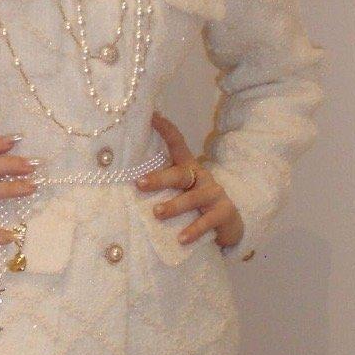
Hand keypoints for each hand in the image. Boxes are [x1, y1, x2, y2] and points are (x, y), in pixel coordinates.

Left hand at [136, 111, 244, 251]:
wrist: (228, 225)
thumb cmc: (194, 205)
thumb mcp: (179, 192)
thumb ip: (161, 186)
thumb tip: (126, 184)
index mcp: (188, 168)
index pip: (178, 144)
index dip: (166, 129)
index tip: (152, 116)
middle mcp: (201, 177)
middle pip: (180, 173)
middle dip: (159, 178)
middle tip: (139, 184)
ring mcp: (215, 194)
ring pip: (193, 197)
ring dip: (174, 205)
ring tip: (156, 213)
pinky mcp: (224, 212)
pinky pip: (208, 221)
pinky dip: (194, 230)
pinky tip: (181, 239)